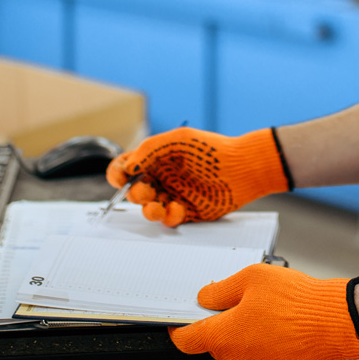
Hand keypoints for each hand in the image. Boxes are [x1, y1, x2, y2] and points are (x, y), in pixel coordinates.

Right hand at [105, 126, 290, 225]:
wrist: (241, 168)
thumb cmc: (212, 149)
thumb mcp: (178, 140)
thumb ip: (150, 149)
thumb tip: (129, 165)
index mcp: (156, 159)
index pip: (126, 167)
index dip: (117, 173)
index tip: (119, 178)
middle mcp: (163, 177)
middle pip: (135, 190)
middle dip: (135, 193)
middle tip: (144, 191)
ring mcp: (174, 194)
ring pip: (150, 208)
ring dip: (148, 210)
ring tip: (156, 206)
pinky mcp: (187, 211)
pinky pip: (169, 219)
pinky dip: (170, 216)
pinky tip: (179, 208)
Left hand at [171, 264, 358, 359]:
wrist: (335, 322)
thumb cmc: (294, 298)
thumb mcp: (252, 277)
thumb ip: (221, 290)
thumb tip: (204, 298)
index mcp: (224, 336)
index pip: (186, 340)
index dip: (182, 329)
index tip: (184, 323)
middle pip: (221, 345)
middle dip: (231, 329)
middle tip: (254, 308)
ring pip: (246, 357)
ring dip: (254, 342)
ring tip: (278, 321)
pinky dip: (273, 355)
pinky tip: (289, 337)